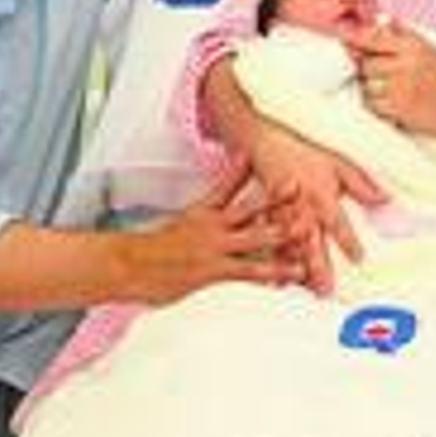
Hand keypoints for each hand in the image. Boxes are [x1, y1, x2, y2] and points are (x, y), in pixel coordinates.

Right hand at [115, 159, 305, 305]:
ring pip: (256, 237)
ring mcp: (213, 247)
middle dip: (280, 199)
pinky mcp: (212, 271)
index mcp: (204, 209)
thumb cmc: (157, 248)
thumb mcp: (186, 217)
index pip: (231, 182)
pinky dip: (269, 272)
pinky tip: (288, 274)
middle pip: (252, 205)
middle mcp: (212, 224)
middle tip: (305, 191)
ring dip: (284, 234)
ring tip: (308, 233)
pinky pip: (247, 271)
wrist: (127, 268)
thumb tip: (231, 179)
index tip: (277, 161)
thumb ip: (214, 200)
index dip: (256, 171)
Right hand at [248, 125, 386, 294]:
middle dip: (319, 267)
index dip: (348, 241)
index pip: (338, 223)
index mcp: (322, 195)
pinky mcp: (266, 215)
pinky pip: (268, 241)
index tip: (359, 259)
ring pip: (289, 246)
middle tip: (325, 291)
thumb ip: (362, 184)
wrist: (270, 139)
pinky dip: (272, 259)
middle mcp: (302, 207)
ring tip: (303, 289)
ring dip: (297, 268)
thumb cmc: (308, 151)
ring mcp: (282, 212)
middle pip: (312, 241)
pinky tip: (275, 280)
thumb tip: (386, 200)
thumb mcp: (340, 163)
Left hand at [344, 20, 435, 138]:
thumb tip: (376, 20)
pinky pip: (372, 104)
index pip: (373, 37)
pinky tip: (394, 103)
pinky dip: (378, 105)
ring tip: (393, 90)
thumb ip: (402, 34)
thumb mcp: (429, 47)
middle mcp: (406, 65)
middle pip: (365, 63)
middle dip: (369, 68)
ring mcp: (402, 88)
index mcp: (413, 46)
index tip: (340, 35)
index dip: (353, 36)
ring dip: (373, 88)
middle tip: (385, 73)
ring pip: (366, 85)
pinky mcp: (399, 110)